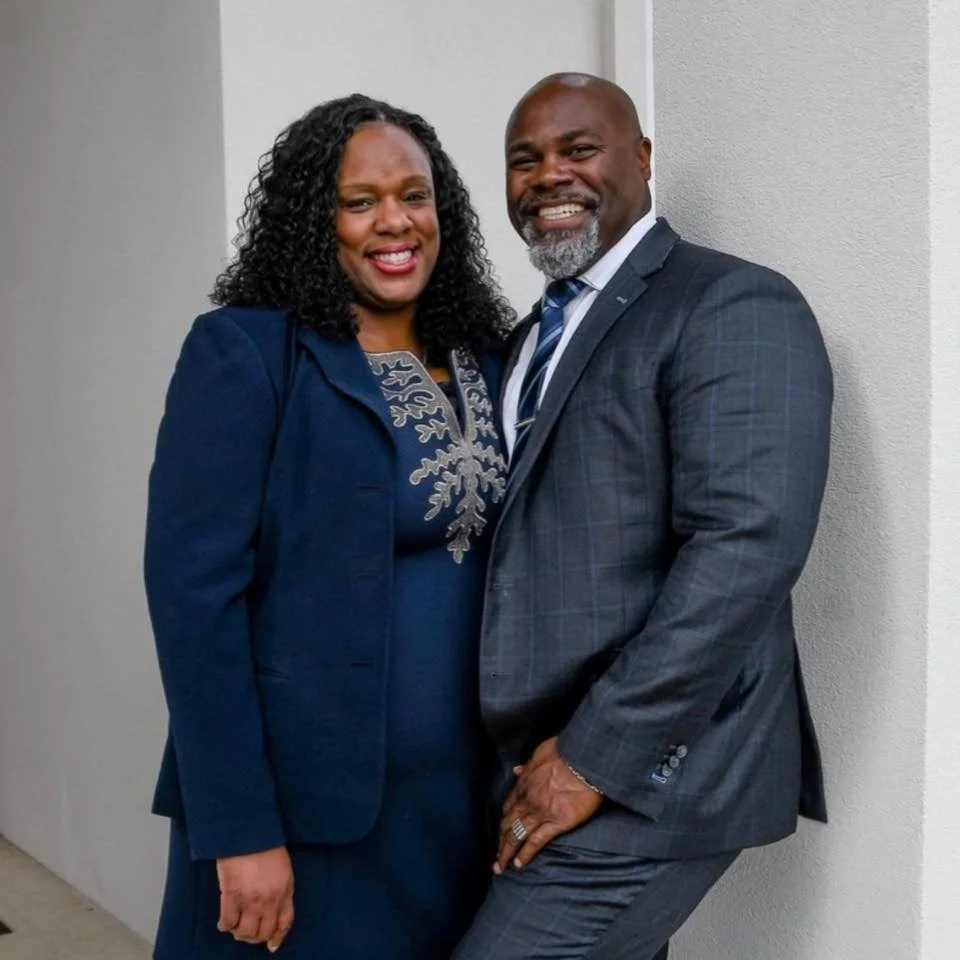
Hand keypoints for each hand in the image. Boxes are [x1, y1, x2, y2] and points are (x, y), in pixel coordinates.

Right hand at [216, 846, 293, 952]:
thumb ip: (280, 887)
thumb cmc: (265, 843)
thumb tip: (273, 907)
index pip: (285, 922)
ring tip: (236, 928)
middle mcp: (270, 899)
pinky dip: (225, 926)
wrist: (248, 830)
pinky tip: (224, 923)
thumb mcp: (282, 866)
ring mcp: (251, 899)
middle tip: (248, 934)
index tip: (272, 945)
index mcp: (285, 889)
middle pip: (264, 931)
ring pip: (246, 932)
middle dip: (256, 937)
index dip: (277, 937)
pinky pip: (228, 922)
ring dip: (240, 934)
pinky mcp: (232, 895)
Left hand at [495, 736, 602, 873]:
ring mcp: (540, 813)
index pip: (508, 807)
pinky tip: (519, 864)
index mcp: (523, 784)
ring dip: (507, 852)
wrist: (582, 760)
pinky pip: (537, 841)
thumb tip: (517, 769)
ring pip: (517, 835)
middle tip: (494, 859)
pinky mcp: (556, 823)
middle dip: (500, 842)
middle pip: (508, 825)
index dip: (504, 820)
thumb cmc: (564, 752)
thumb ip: (527, 765)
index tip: (500, 831)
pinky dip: (526, 853)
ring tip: (500, 867)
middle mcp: (527, 801)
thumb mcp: (539, 752)